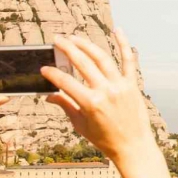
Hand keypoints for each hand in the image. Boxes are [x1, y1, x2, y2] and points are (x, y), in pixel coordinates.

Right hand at [42, 29, 170, 177]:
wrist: (133, 147)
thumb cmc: (105, 139)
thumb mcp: (81, 125)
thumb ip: (66, 106)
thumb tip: (50, 95)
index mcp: (90, 103)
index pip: (65, 81)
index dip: (52, 73)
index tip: (44, 68)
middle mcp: (106, 91)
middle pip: (82, 63)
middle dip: (67, 48)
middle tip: (57, 40)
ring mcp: (120, 86)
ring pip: (101, 58)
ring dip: (86, 44)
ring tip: (74, 37)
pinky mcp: (132, 85)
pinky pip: (128, 61)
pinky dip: (124, 44)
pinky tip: (117, 30)